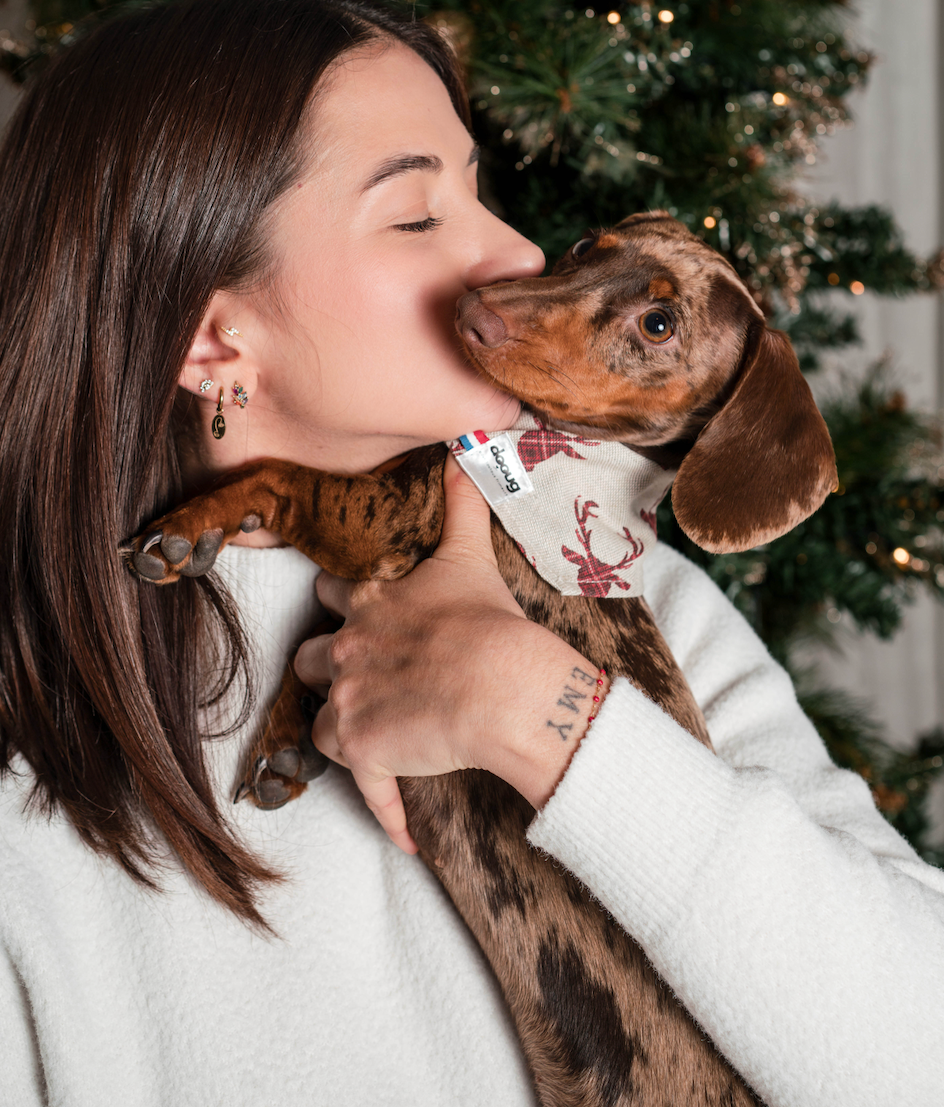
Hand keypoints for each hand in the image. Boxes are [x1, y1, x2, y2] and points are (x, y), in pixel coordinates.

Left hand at [295, 456, 602, 851]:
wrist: (498, 681)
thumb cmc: (486, 617)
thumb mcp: (469, 550)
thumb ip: (462, 500)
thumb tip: (467, 446)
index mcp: (371, 602)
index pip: (335, 592)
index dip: (342, 600)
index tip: (348, 604)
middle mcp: (348, 649)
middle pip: (313, 656)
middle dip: (327, 664)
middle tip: (355, 675)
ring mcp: (350, 702)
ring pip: (321, 720)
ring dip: (342, 729)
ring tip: (372, 741)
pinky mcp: (363, 750)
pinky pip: (366, 786)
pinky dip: (386, 805)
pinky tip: (407, 830)